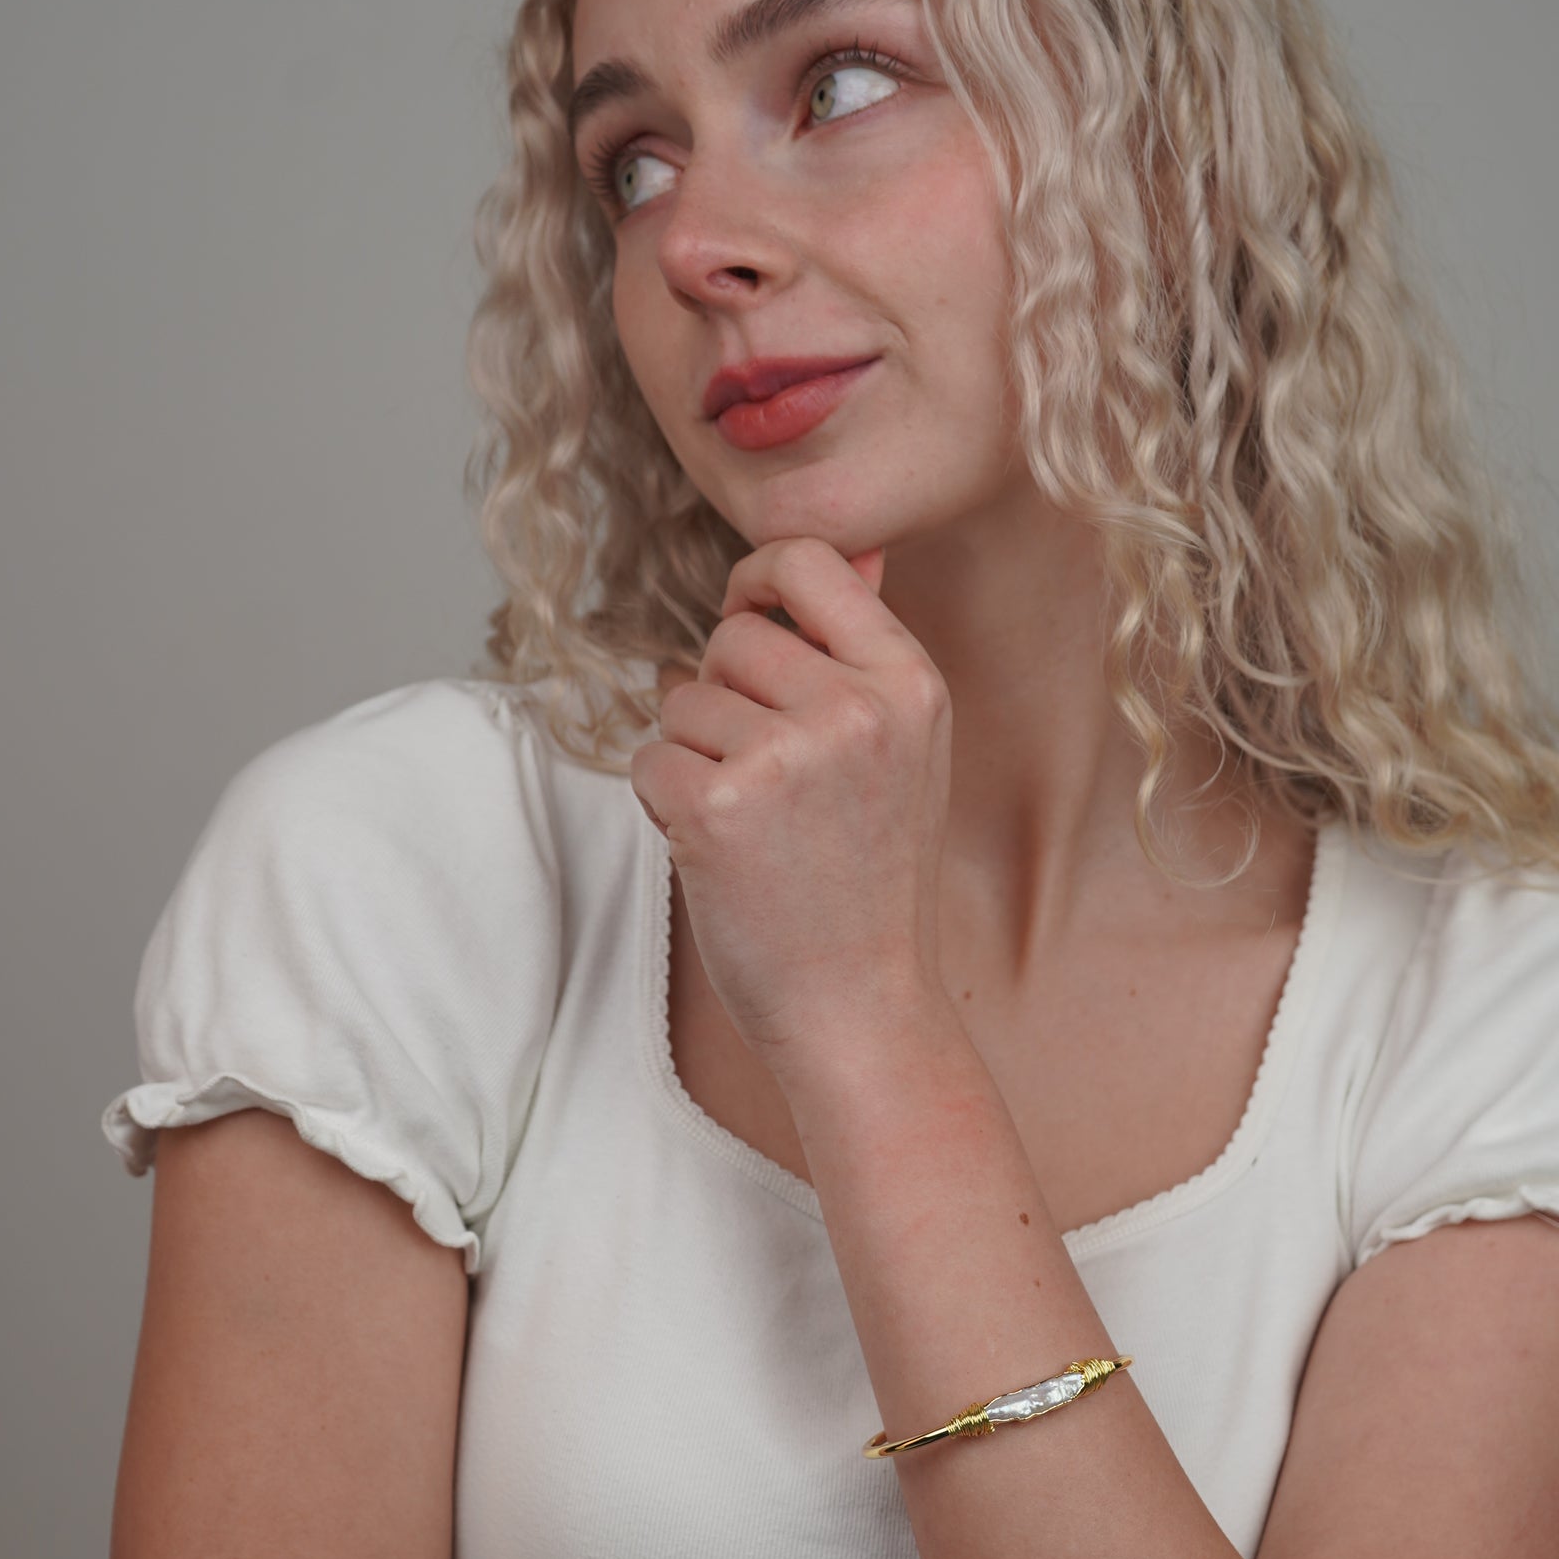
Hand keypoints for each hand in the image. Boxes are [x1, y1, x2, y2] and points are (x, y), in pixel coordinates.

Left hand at [630, 538, 953, 1070]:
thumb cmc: (873, 885)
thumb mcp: (904, 754)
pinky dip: (664, 805)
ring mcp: (786, 757)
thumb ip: (868, 653)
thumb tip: (863, 550)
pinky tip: (721, 853)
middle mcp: (854, 709)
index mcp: (910, 683)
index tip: (748, 623)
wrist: (863, 1008)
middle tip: (770, 779)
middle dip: (724, 694)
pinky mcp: (718, 808)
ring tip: (754, 826)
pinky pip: (648, 760)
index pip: (808, 560)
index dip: (759, 583)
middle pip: (731, 636)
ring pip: (680, 700)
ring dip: (693, 757)